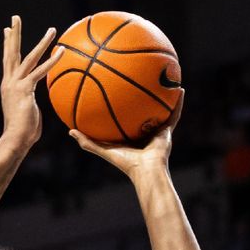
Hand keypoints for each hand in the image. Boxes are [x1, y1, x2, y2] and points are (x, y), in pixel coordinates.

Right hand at [1, 15, 62, 143]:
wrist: (15, 139)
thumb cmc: (23, 132)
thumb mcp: (26, 112)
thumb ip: (30, 103)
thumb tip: (35, 106)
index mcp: (9, 85)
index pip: (8, 60)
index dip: (8, 44)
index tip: (7, 30)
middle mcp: (9, 81)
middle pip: (11, 52)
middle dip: (14, 34)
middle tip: (15, 18)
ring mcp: (16, 84)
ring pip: (28, 58)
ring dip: (42, 42)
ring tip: (52, 29)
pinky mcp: (24, 90)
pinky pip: (40, 72)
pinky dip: (51, 61)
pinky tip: (61, 52)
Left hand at [69, 90, 183, 181]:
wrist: (145, 171)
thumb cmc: (124, 163)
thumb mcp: (103, 149)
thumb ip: (87, 141)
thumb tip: (70, 131)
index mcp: (131, 135)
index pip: (127, 117)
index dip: (124, 106)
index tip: (119, 90)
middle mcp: (145, 130)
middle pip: (144, 110)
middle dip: (144, 97)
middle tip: (142, 79)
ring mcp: (158, 131)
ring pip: (162, 110)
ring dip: (164, 96)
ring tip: (166, 79)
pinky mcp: (168, 131)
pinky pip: (175, 114)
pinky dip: (178, 103)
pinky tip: (180, 89)